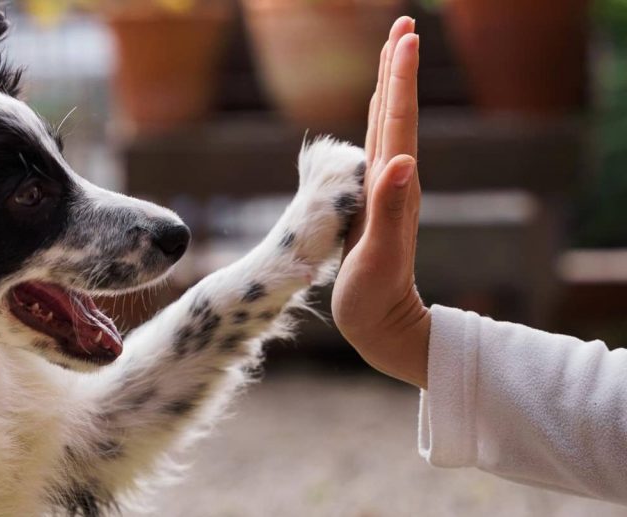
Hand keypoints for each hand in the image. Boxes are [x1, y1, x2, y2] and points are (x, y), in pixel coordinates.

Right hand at [331, 17, 429, 388]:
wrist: (384, 325)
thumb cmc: (376, 299)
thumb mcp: (379, 259)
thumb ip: (389, 210)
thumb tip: (401, 160)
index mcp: (393, 188)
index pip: (397, 123)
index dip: (399, 79)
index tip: (405, 35)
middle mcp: (393, 182)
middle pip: (395, 114)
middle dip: (398, 70)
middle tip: (402, 27)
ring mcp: (384, 192)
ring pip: (387, 128)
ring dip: (390, 90)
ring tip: (391, 56)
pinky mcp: (372, 203)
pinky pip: (375, 150)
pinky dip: (377, 122)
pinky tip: (375, 115)